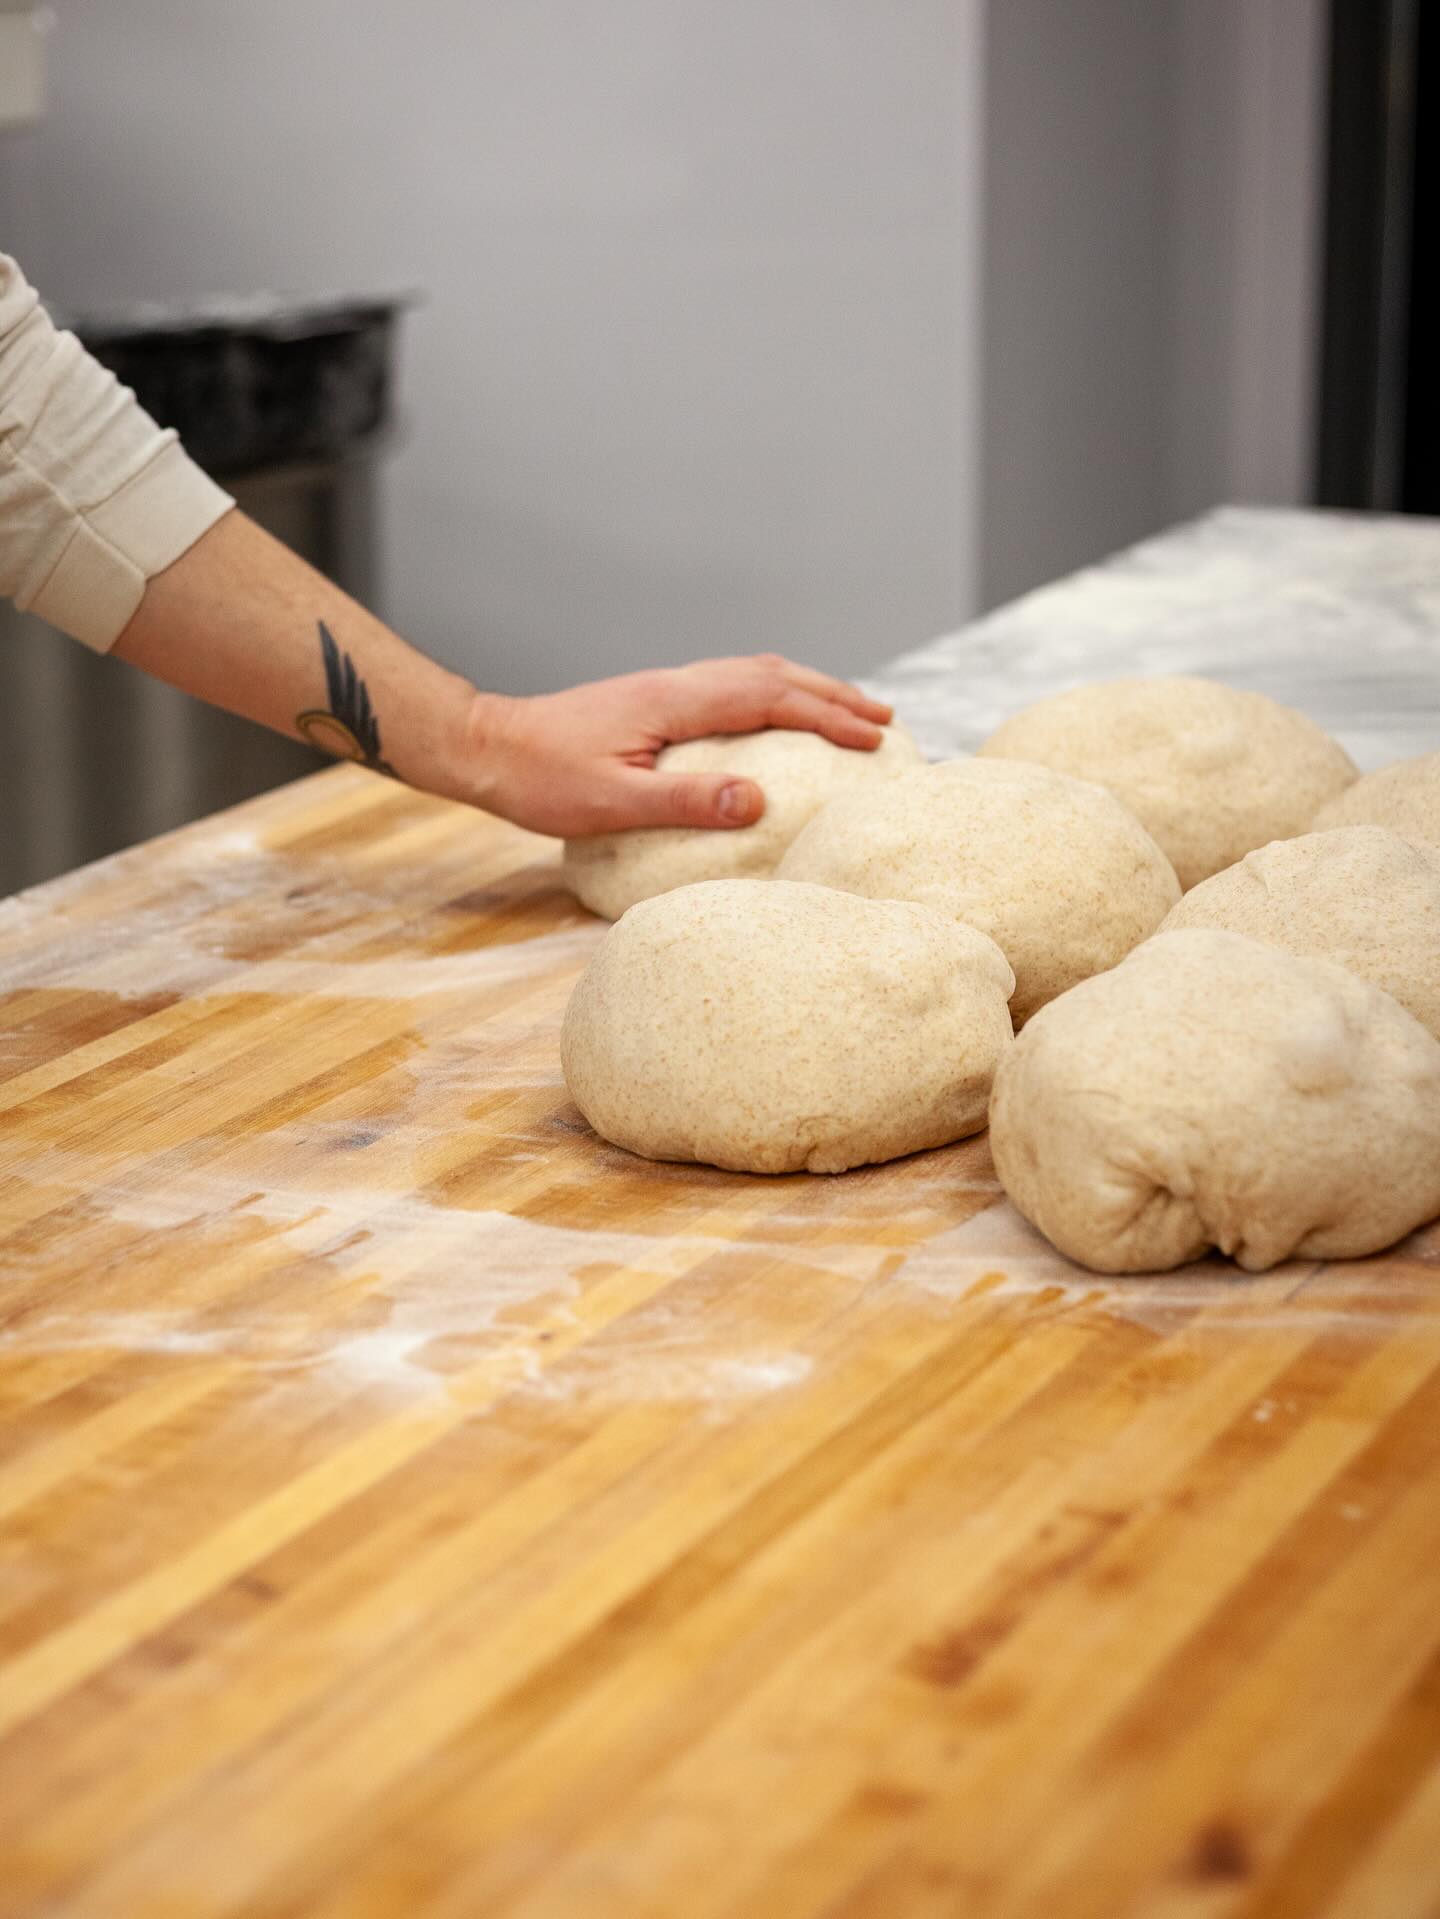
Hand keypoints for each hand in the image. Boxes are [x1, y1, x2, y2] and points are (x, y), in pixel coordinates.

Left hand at [465, 654, 892, 836]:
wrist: (487, 748)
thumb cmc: (541, 781)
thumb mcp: (613, 803)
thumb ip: (687, 801)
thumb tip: (760, 802)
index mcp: (675, 703)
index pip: (771, 700)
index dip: (828, 718)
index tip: (875, 738)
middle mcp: (676, 684)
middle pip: (774, 675)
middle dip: (834, 696)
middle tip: (886, 720)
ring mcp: (665, 689)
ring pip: (754, 674)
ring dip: (807, 689)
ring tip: (848, 711)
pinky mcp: (653, 701)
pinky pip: (732, 687)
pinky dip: (773, 695)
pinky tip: (776, 719)